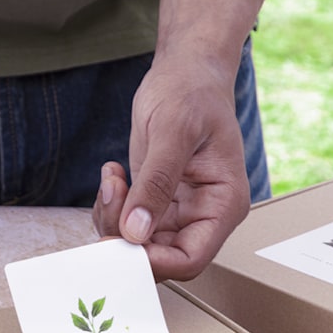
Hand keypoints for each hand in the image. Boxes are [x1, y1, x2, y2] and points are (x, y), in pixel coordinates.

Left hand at [92, 54, 250, 281]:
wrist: (185, 71)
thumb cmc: (190, 92)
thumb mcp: (172, 132)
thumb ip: (156, 183)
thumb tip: (136, 231)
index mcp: (223, 205)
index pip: (189, 259)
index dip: (153, 260)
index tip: (120, 238)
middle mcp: (203, 217)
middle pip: (160, 257)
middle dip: (126, 236)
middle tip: (110, 196)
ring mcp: (178, 213)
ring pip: (138, 244)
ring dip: (114, 219)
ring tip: (112, 177)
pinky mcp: (156, 204)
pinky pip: (127, 226)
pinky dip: (111, 209)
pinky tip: (114, 175)